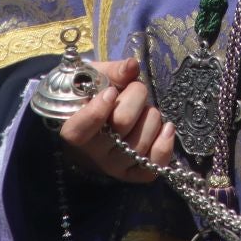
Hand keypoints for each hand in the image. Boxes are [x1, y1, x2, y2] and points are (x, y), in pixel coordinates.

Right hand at [55, 58, 176, 183]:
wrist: (96, 121)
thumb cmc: (94, 96)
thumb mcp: (97, 78)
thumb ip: (114, 72)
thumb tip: (132, 66)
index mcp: (74, 129)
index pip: (79, 131)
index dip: (97, 111)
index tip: (110, 92)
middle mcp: (93, 153)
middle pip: (121, 123)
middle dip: (136, 97)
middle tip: (135, 89)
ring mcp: (114, 166)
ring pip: (141, 141)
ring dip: (152, 117)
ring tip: (146, 109)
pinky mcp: (134, 174)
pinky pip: (154, 165)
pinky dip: (165, 144)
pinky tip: (167, 128)